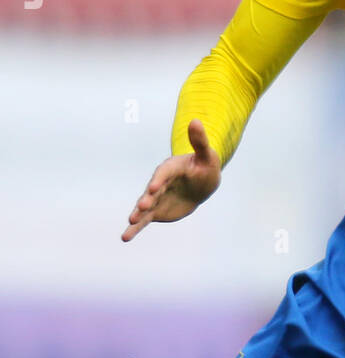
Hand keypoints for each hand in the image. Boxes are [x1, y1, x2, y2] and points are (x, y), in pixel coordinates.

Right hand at [122, 118, 220, 241]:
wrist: (201, 183)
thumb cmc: (205, 167)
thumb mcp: (206, 155)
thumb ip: (199, 141)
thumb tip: (195, 120)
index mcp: (170, 169)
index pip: (164, 174)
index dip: (158, 180)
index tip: (154, 187)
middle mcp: (159, 183)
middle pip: (152, 192)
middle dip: (147, 199)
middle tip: (143, 207)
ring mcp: (156, 198)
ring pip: (145, 207)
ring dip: (138, 215)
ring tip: (130, 223)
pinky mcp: (155, 211)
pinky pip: (144, 220)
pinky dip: (136, 228)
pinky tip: (125, 237)